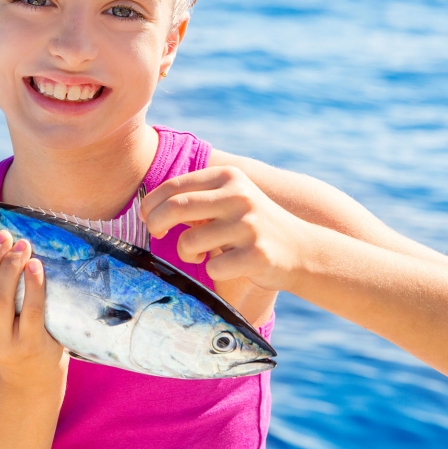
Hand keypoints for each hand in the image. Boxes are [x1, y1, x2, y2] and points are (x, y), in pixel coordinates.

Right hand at [0, 231, 67, 388]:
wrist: (31, 371)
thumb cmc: (5, 327)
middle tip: (3, 236)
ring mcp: (1, 343)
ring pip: (1, 299)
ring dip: (11, 266)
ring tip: (22, 244)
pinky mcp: (29, 344)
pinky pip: (30, 310)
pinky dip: (33, 284)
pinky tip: (35, 264)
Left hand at [140, 166, 313, 292]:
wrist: (301, 249)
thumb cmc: (251, 225)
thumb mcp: (227, 200)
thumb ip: (194, 198)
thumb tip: (149, 207)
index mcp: (228, 177)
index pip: (174, 186)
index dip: (151, 204)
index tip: (146, 217)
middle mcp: (239, 196)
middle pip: (175, 207)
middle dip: (156, 223)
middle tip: (155, 233)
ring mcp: (249, 225)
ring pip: (189, 241)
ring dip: (186, 253)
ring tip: (201, 254)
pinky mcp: (256, 254)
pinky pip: (212, 268)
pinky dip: (212, 271)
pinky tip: (228, 266)